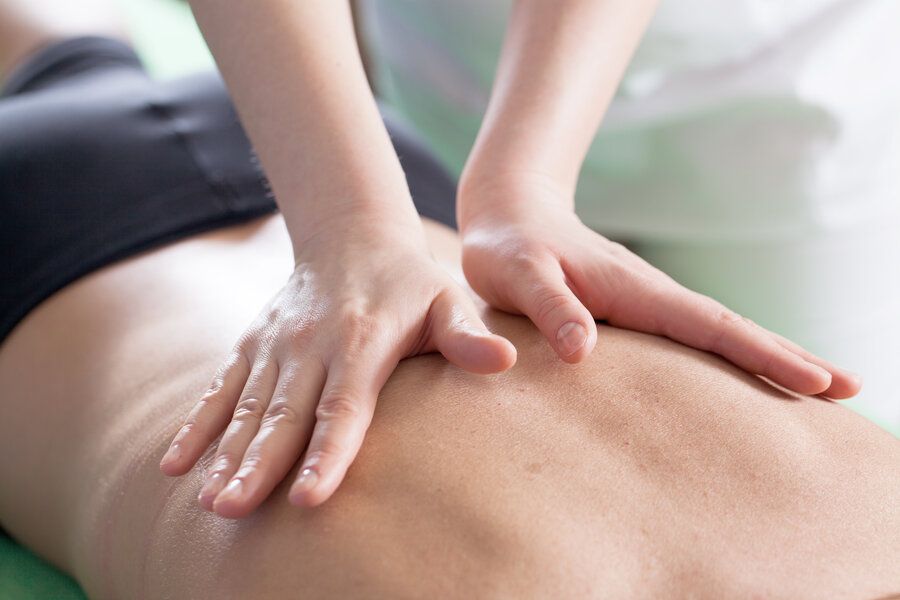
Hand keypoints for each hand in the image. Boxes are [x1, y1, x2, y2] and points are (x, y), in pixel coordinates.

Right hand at [159, 215, 515, 516]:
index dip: (328, 453)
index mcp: (360, 341)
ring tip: (209, 501)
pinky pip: (220, 389)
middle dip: (259, 465)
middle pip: (285, 415)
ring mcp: (275, 346)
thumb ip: (467, 336)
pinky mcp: (252, 345)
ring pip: (247, 408)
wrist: (350, 234)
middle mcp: (309, 345)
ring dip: (225, 454)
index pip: (343, 408)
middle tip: (234, 510)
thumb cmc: (408, 281)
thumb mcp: (445, 300)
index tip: (309, 498)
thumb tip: (504, 360)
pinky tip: (173, 464)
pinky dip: (197, 425)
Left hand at [458, 175, 860, 398]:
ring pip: (718, 333)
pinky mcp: (635, 310)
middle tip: (850, 390)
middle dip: (788, 357)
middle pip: (732, 330)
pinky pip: (692, 336)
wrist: (510, 212)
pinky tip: (737, 373)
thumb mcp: (517, 275)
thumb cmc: (508, 246)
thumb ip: (549, 306)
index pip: (711, 326)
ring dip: (767, 356)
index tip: (817, 380)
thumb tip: (585, 351)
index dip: (762, 354)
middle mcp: (651, 295)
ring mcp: (647, 302)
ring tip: (817, 387)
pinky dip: (728, 353)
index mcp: (634, 291)